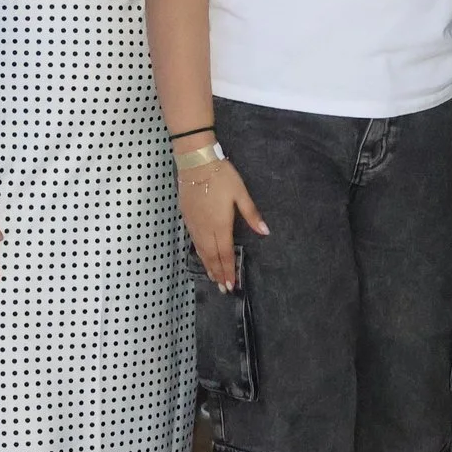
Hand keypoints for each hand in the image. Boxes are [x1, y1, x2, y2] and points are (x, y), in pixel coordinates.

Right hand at [181, 160, 267, 289]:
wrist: (196, 162)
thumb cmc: (222, 176)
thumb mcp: (241, 193)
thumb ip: (251, 214)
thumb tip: (265, 231)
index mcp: (220, 224)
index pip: (225, 252)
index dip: (228, 269)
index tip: (232, 284)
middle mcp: (205, 228)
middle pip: (212, 256)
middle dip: (218, 273)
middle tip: (223, 289)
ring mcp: (194, 224)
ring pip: (201, 251)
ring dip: (208, 266)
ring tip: (213, 278)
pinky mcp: (187, 218)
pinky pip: (194, 242)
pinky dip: (199, 253)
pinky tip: (201, 256)